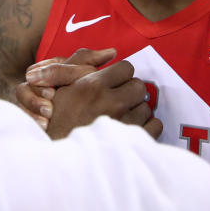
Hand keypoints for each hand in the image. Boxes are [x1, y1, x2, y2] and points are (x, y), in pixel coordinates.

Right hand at [15, 47, 161, 138]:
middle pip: (139, 86)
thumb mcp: (60, 86)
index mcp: (92, 86)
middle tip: (118, 99)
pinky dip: (146, 126)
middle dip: (130, 91)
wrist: (55, 158)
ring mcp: (123, 124)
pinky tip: (131, 128)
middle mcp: (110, 103)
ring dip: (136, 110)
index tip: (113, 83)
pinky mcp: (131, 143)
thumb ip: (82, 61)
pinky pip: (154, 126)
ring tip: (120, 116)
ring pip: (146, 107)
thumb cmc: (55, 119)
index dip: (120, 75)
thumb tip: (112, 52)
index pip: (126, 68)